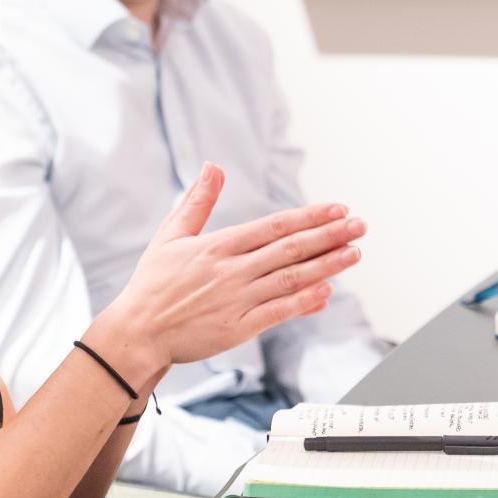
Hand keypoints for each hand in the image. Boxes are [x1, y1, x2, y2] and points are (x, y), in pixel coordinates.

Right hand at [96, 163, 365, 370]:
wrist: (137, 331)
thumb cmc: (153, 284)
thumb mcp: (171, 235)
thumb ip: (197, 201)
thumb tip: (212, 166)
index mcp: (218, 246)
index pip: (274, 226)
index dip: (309, 217)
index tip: (337, 209)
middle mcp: (232, 271)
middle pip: (290, 249)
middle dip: (329, 236)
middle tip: (359, 225)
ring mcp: (237, 300)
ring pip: (291, 279)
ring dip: (326, 265)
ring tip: (354, 253)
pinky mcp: (238, 328)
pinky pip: (279, 312)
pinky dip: (305, 302)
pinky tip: (328, 291)